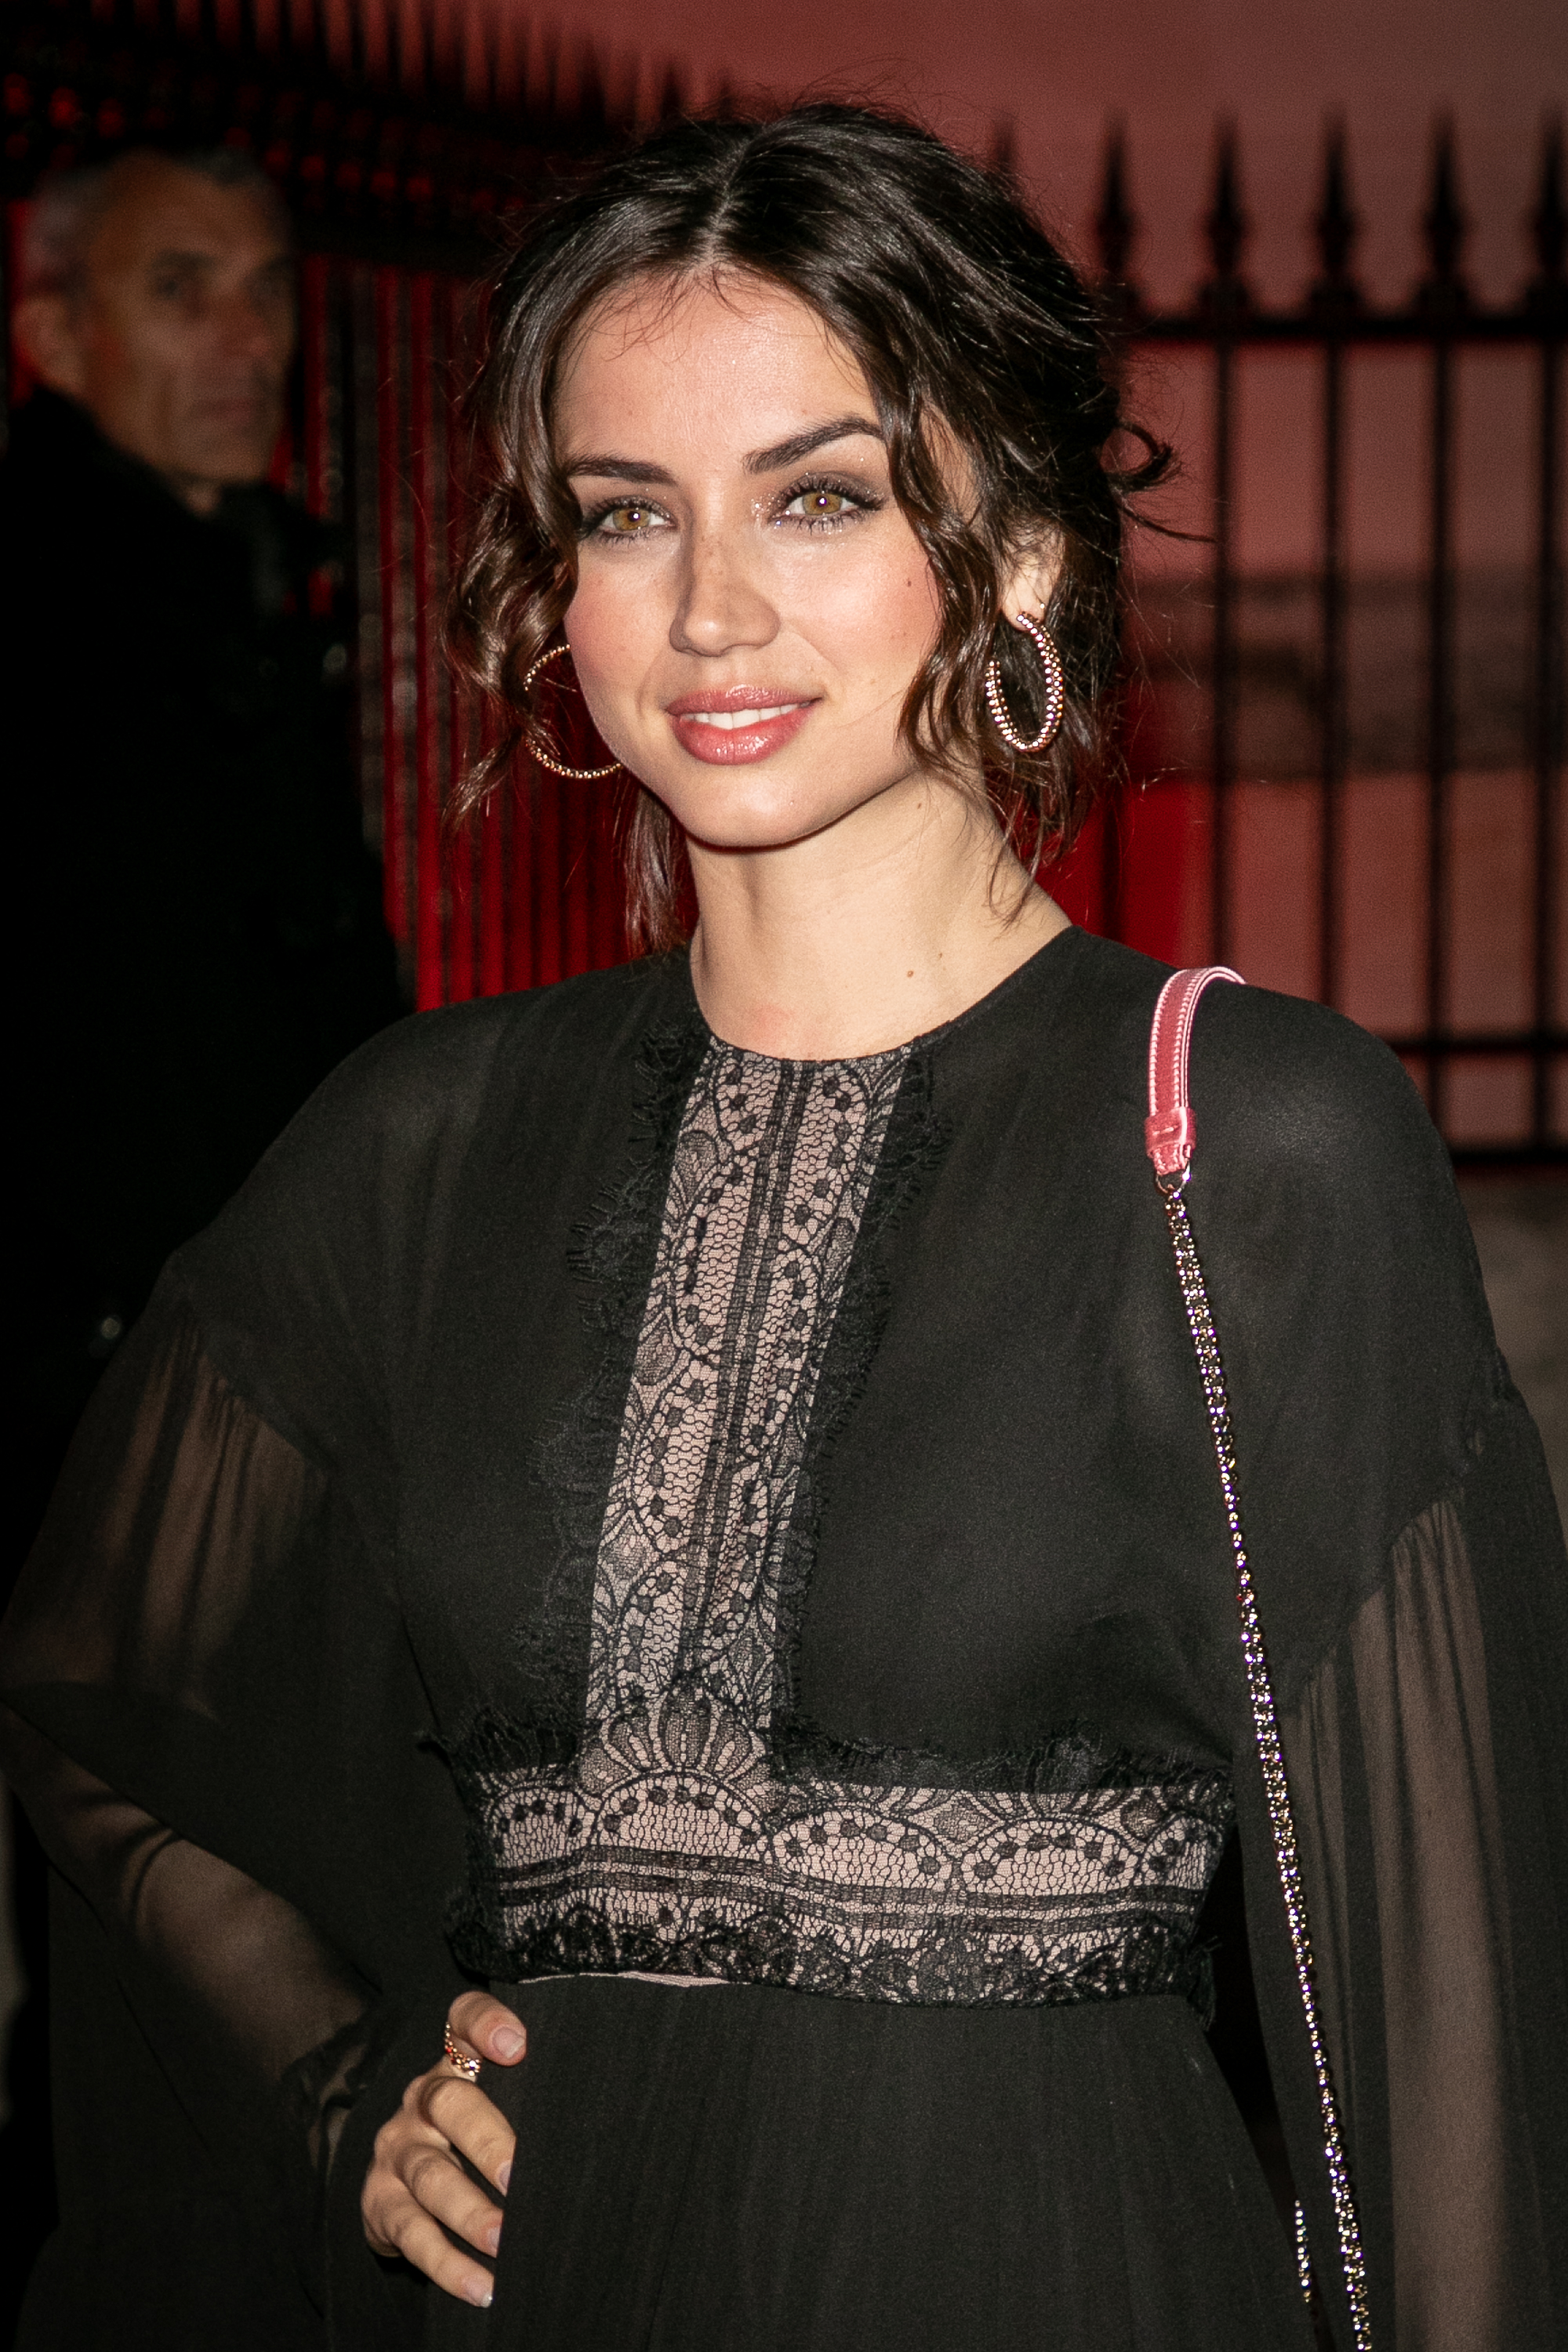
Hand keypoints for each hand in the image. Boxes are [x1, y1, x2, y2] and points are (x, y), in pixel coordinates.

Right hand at [361, 1990, 526, 2305]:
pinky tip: (482, 2286)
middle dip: (486, 2140)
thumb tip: (611, 2104)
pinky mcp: (380, 2203)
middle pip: (449, 2103)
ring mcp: (397, 2150)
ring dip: (468, 2212)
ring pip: (430, 2176)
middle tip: (518, 2178)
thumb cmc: (473, 2133)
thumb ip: (532, 2088)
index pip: (462, 2020)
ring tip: (504, 2241)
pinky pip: (412, 2234)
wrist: (401, 2180)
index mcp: (455, 2064)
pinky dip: (447, 2265)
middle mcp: (421, 2100)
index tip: (517, 2044)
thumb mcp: (497, 2099)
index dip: (485, 2023)